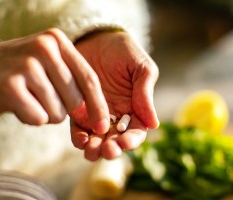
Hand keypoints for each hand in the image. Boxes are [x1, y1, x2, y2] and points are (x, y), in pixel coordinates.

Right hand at [0, 28, 109, 131]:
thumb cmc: (18, 71)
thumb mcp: (46, 64)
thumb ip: (72, 82)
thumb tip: (94, 116)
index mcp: (56, 40)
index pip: (89, 78)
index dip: (99, 106)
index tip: (103, 126)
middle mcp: (44, 48)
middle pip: (75, 100)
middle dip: (63, 110)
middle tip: (42, 98)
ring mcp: (26, 66)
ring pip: (57, 112)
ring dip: (45, 113)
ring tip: (28, 97)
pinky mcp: (10, 86)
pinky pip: (37, 118)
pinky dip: (30, 117)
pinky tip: (17, 104)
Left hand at [70, 31, 158, 160]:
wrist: (96, 38)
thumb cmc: (123, 50)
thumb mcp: (141, 67)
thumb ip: (146, 93)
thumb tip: (154, 124)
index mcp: (134, 108)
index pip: (135, 132)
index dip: (131, 141)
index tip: (124, 143)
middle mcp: (115, 115)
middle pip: (115, 140)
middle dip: (111, 149)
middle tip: (106, 150)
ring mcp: (95, 114)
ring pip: (96, 139)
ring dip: (94, 149)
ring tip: (91, 150)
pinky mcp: (78, 109)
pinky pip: (78, 128)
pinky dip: (79, 138)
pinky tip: (80, 140)